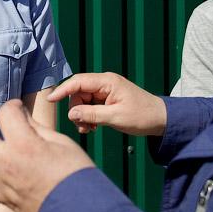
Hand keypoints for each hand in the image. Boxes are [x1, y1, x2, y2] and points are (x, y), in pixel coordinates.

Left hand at [0, 100, 94, 211]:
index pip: (7, 114)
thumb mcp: (62, 142)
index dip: (12, 106)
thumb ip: (36, 128)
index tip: (18, 107)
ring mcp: (1, 181)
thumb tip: (21, 117)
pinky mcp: (2, 197)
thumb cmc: (77, 175)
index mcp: (24, 143)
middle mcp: (7, 161)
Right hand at [47, 73, 166, 135]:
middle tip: (82, 127)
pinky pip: (90, 105)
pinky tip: (92, 127)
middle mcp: (104, 83)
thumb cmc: (142, 116)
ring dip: (82, 115)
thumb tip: (71, 113)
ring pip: (82, 100)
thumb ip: (92, 114)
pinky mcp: (107, 99)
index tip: (50, 99)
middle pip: (78, 93)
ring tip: (89, 129)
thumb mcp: (115, 118)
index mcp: (107, 82)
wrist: (161, 120)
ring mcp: (106, 91)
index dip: (62, 90)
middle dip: (76, 110)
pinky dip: (88, 116)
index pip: (78, 82)